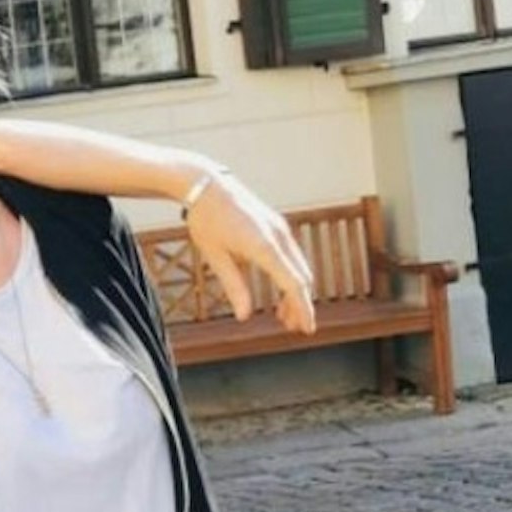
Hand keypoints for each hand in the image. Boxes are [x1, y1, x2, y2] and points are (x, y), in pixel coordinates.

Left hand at [184, 174, 316, 334]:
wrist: (205, 183)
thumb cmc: (206, 219)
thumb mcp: (215, 256)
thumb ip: (233, 286)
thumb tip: (244, 316)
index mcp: (264, 245)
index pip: (293, 284)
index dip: (302, 308)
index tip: (307, 329)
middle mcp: (278, 236)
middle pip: (301, 278)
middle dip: (300, 304)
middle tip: (293, 328)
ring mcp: (279, 228)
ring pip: (298, 266)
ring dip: (295, 291)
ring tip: (283, 315)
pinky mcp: (275, 225)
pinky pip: (291, 255)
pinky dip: (290, 274)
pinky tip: (279, 289)